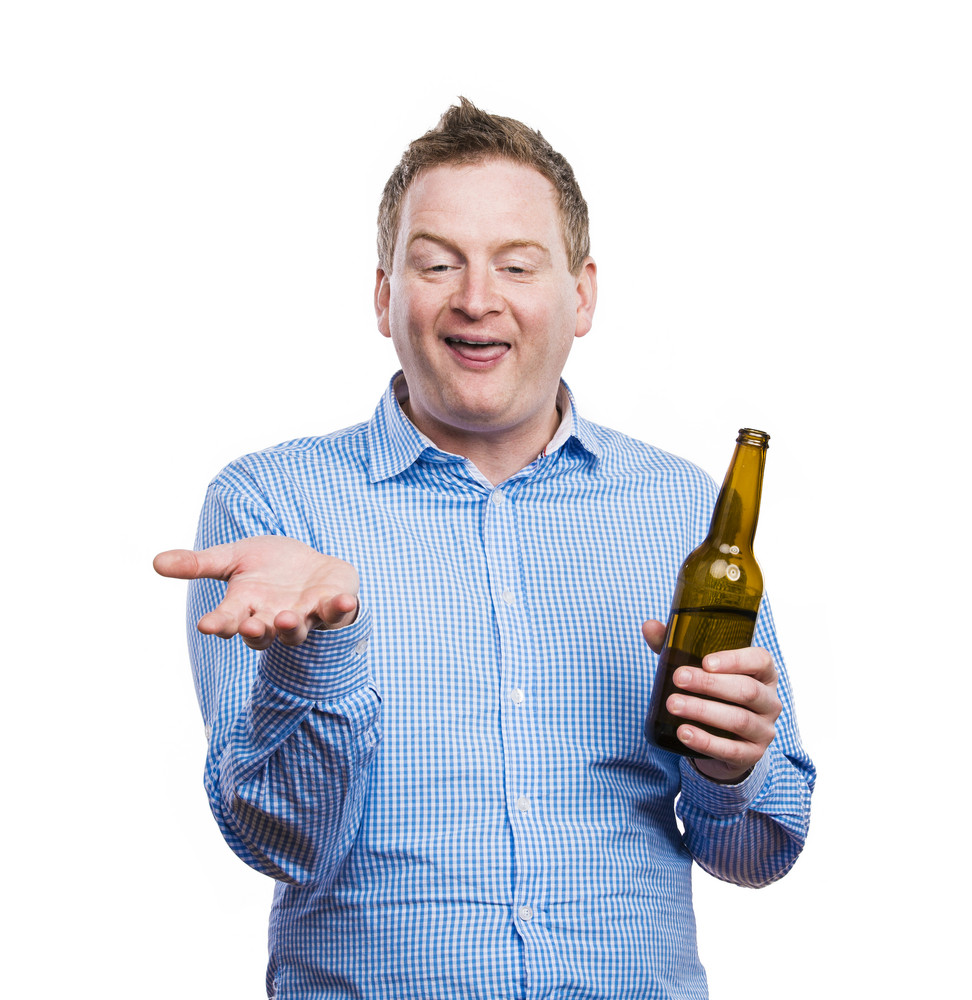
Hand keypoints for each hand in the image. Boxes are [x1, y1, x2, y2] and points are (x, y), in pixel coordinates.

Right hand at [154, 536, 358, 649]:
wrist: (308, 563)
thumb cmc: (266, 565)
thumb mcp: (232, 559)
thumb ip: (198, 564)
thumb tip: (155, 562)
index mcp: (246, 607)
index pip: (228, 620)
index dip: (219, 623)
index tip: (206, 625)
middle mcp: (273, 618)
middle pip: (262, 633)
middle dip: (256, 631)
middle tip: (251, 626)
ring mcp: (305, 616)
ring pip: (298, 630)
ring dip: (294, 627)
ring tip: (289, 618)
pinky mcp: (332, 607)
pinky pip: (337, 612)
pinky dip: (342, 608)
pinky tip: (347, 601)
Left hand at [641, 619, 780, 781]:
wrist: (724, 739)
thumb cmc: (713, 693)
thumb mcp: (699, 669)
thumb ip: (676, 646)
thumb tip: (649, 626)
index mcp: (763, 673)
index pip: (760, 660)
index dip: (735, 660)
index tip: (705, 661)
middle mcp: (770, 701)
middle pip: (747, 690)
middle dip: (710, 684)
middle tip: (678, 678)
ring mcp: (764, 730)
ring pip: (739, 720)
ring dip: (703, 711)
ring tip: (673, 704)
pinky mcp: (752, 755)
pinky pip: (732, 750)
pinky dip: (706, 741)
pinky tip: (684, 732)